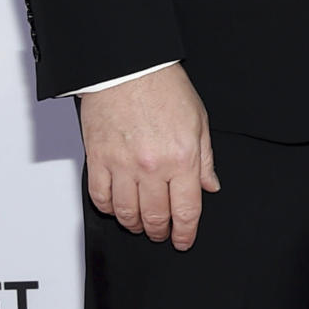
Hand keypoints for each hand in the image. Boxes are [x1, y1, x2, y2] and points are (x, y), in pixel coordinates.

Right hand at [80, 64, 219, 249]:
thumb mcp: (199, 120)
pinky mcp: (98, 160)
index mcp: (182, 158)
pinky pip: (100, 198)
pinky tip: (117, 206)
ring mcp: (122, 166)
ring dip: (135, 224)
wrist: (129, 67)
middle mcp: (152, 167)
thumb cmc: (165, 87)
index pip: (186, 210)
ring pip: (126, 214)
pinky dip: (109, 209)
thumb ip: (205, 158)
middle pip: (155, 217)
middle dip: (160, 231)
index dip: (185, 233)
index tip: (183, 241)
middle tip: (162, 232)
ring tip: (141, 223)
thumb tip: (210, 186)